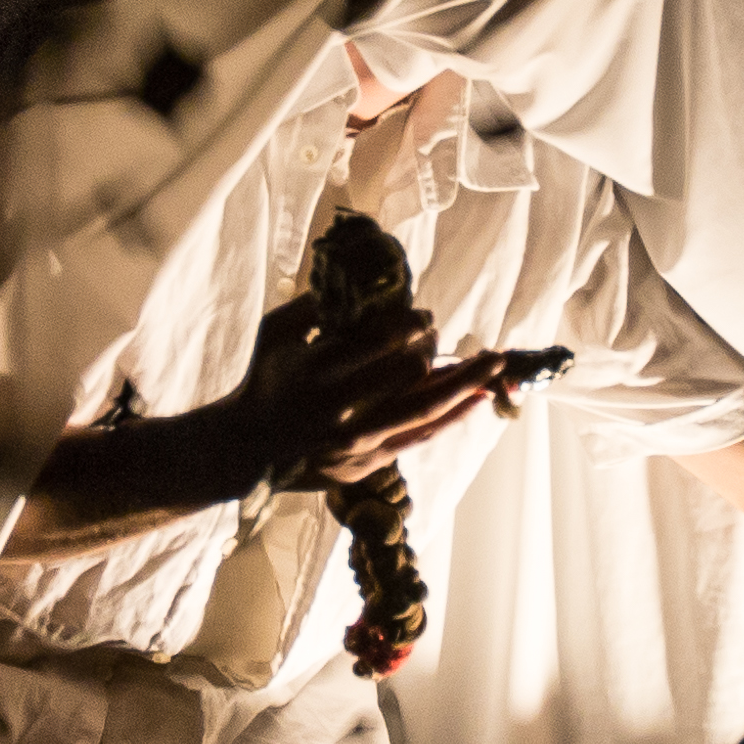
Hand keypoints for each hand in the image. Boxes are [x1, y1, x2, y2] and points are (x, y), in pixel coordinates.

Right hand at [225, 295, 509, 492]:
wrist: (248, 448)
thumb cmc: (265, 381)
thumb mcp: (275, 332)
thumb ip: (313, 304)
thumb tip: (356, 280)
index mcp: (318, 369)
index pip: (381, 339)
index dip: (411, 323)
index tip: (421, 314)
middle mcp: (340, 407)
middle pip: (409, 370)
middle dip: (433, 345)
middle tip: (438, 329)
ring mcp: (357, 440)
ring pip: (425, 407)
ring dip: (465, 382)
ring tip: (496, 362)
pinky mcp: (368, 462)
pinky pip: (420, 436)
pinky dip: (454, 416)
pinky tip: (479, 399)